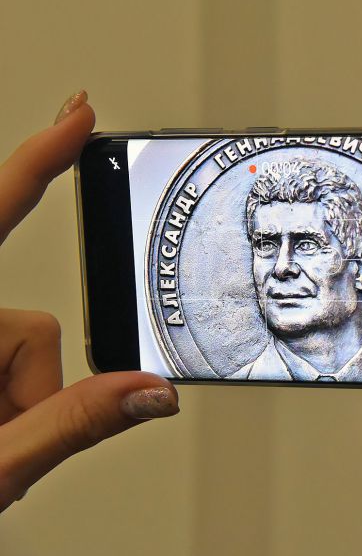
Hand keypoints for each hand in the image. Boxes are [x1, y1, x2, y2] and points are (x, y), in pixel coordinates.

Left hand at [0, 92, 178, 511]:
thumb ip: (68, 426)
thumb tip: (151, 392)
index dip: (38, 162)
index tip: (75, 115)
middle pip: (31, 326)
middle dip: (31, 384)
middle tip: (3, 440)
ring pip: (22, 347)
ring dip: (16, 403)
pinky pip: (10, 360)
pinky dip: (9, 401)